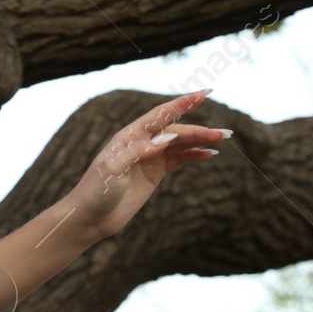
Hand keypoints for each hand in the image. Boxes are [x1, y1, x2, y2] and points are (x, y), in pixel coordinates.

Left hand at [64, 91, 229, 240]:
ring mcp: (148, 158)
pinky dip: (193, 155)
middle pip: (175, 131)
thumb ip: (136, 151)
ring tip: (222, 138)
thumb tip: (164, 139)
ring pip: (179, 144)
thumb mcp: (112, 170)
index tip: (203, 94)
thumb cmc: (96, 191)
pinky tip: (208, 154)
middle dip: (198, 130)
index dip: (181, 104)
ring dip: (200, 140)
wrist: (90, 217)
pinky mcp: (153, 173)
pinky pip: (177, 160)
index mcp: (129, 136)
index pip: (160, 115)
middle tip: (223, 133)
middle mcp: (140, 143)